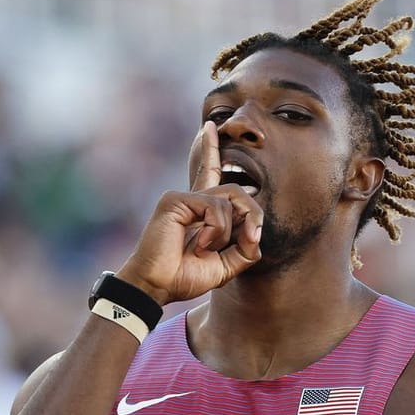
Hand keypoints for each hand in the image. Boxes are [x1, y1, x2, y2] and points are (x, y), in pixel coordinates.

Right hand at [116, 121, 261, 304]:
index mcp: (201, 211)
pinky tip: (201, 244)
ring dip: (229, 231)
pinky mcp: (175, 200)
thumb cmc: (184, 276)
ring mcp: (182, 197)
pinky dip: (217, 230)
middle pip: (237, 189)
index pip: (210, 173)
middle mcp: (192, 199)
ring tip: (209, 248)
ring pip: (230, 199)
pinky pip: (215, 207)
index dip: (210, 150)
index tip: (209, 128)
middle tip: (250, 239)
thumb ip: (246, 250)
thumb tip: (256, 232)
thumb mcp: (225, 267)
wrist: (158, 286)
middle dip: (252, 214)